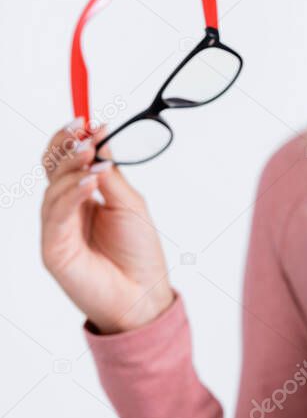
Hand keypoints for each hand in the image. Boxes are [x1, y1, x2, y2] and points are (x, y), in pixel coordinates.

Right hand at [40, 121, 173, 333]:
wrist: (143, 297)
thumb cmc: (139, 254)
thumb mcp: (130, 205)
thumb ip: (112, 177)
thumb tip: (100, 142)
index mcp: (84, 198)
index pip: (68, 162)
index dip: (74, 140)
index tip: (89, 120)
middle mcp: (66, 211)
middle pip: (53, 170)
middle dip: (66, 146)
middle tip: (82, 128)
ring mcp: (57, 230)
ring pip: (53, 189)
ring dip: (71, 167)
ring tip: (91, 151)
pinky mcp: (54, 249)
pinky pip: (57, 216)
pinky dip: (72, 194)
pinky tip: (90, 180)